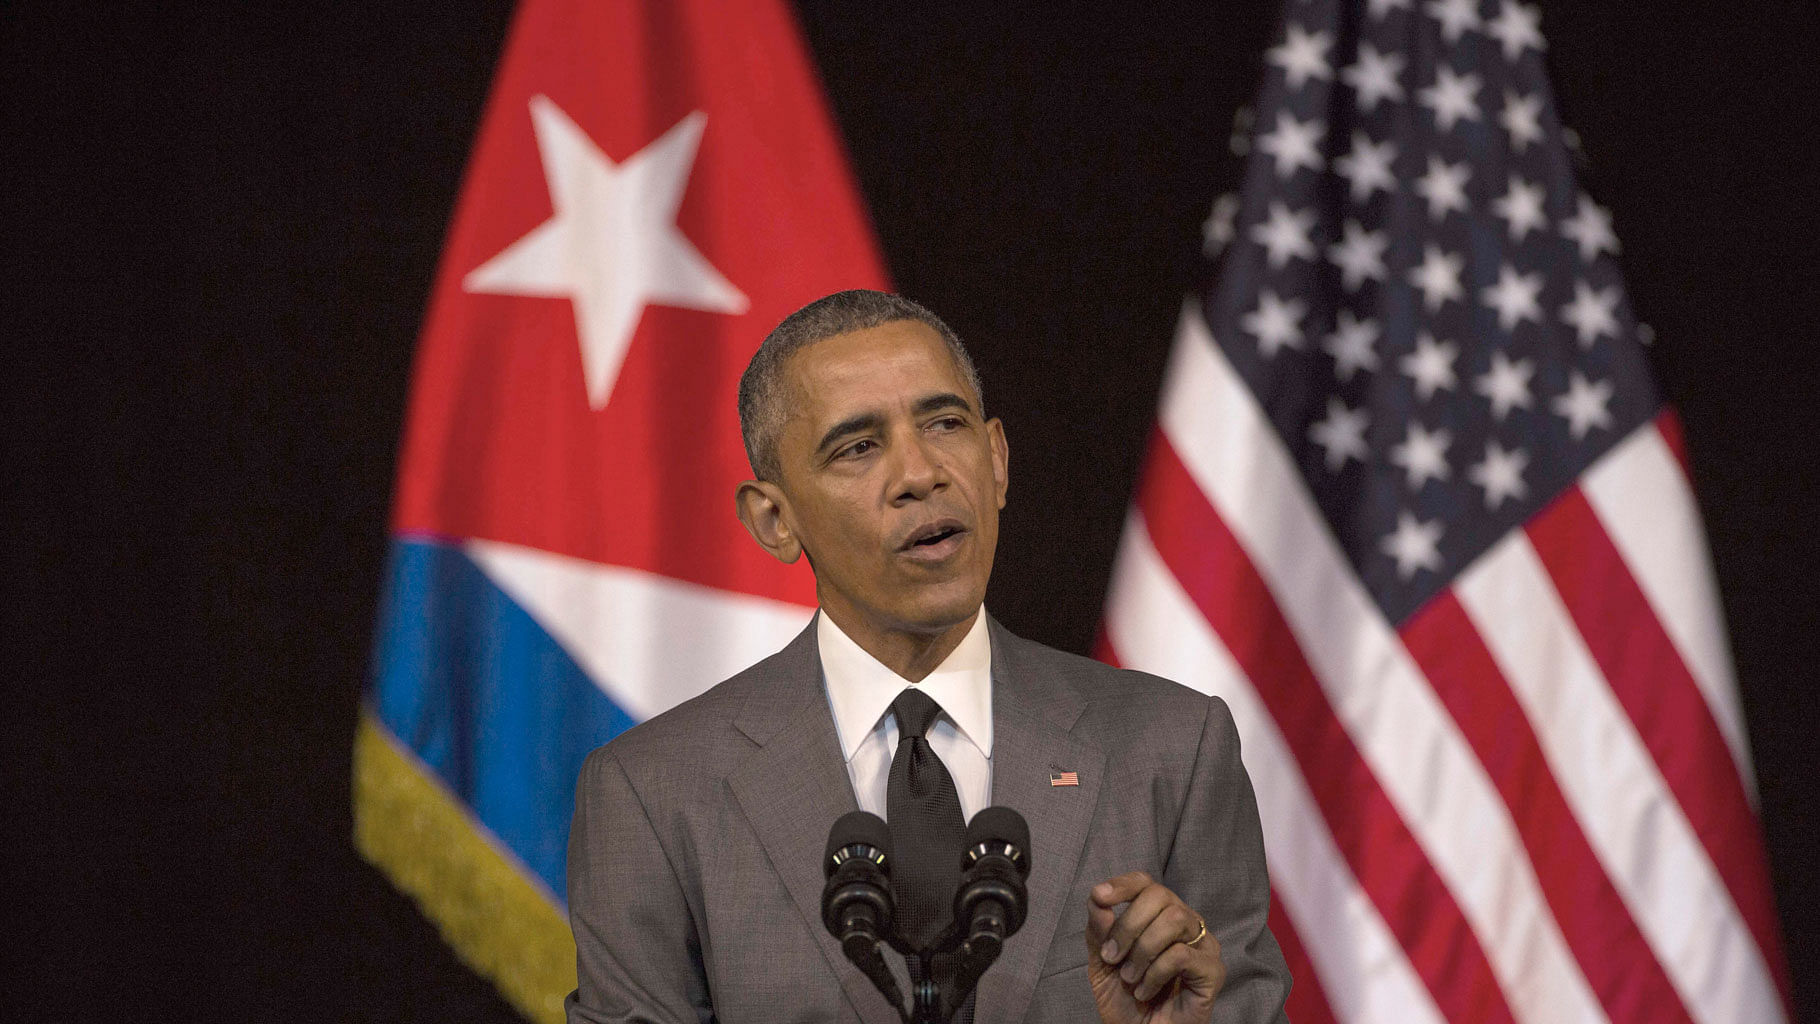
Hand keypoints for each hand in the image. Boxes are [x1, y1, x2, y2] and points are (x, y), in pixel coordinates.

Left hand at [1085, 871, 1225, 1023]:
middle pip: (1160, 895)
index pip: (1146, 883)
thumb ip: (1099, 930)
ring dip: (1142, 949)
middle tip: (1111, 957)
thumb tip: (1097, 898)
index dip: (1123, 884)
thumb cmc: (1125, 998)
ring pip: (1174, 919)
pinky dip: (1156, 972)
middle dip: (1128, 925)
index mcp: (1158, 914)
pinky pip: (1182, 954)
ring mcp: (1203, 945)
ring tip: (1129, 977)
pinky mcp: (1213, 970)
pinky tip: (1145, 990)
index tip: (1100, 896)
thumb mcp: (1102, 962)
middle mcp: (1185, 922)